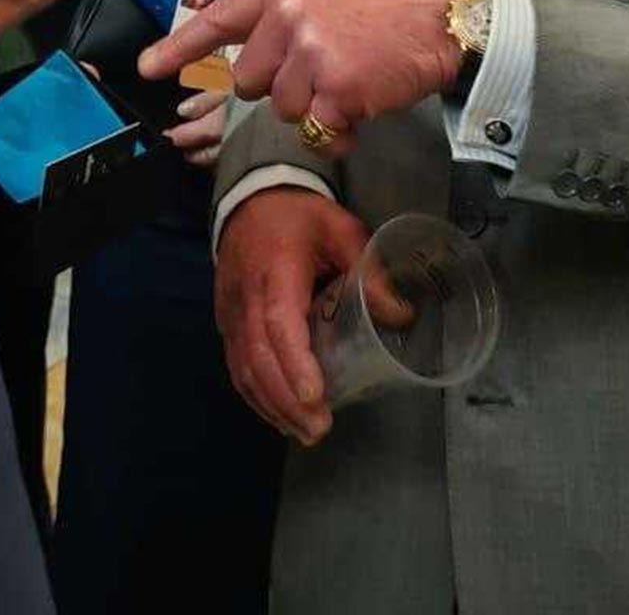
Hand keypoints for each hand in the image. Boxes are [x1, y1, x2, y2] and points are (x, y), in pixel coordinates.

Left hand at [138, 0, 465, 154]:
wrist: (442, 18)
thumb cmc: (386, 7)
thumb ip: (283, 18)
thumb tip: (249, 64)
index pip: (218, 18)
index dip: (178, 47)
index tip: (147, 68)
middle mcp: (288, 16)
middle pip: (249, 81)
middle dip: (280, 88)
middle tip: (323, 70)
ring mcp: (311, 51)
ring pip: (283, 110)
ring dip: (313, 109)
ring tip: (349, 81)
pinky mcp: (336, 87)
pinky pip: (318, 130)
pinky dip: (339, 130)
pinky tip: (363, 104)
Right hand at [216, 188, 368, 443]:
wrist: (252, 196)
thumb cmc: (301, 216)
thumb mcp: (343, 231)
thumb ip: (370, 271)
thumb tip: (402, 316)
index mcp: (277, 269)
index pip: (278, 323)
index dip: (294, 364)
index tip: (315, 397)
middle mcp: (246, 296)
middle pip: (258, 356)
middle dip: (287, 399)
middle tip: (319, 428)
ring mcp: (230, 311)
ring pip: (243, 368)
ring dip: (271, 404)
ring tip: (303, 431)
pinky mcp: (226, 321)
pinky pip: (236, 365)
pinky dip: (256, 395)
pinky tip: (279, 414)